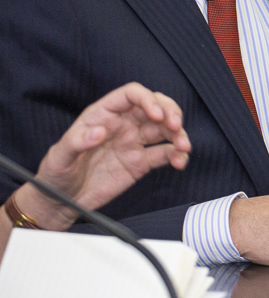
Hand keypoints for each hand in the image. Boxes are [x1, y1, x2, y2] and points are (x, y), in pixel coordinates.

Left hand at [15, 82, 190, 230]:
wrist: (61, 202)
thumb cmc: (56, 173)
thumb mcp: (59, 156)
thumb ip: (76, 141)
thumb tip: (99, 131)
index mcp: (104, 115)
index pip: (131, 95)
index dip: (147, 100)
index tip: (156, 115)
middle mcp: (123, 125)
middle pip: (156, 106)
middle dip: (171, 112)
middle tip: (175, 127)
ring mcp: (134, 143)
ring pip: (165, 129)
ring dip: (179, 134)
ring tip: (183, 147)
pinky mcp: (141, 162)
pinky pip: (165, 153)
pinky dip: (177, 155)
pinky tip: (179, 162)